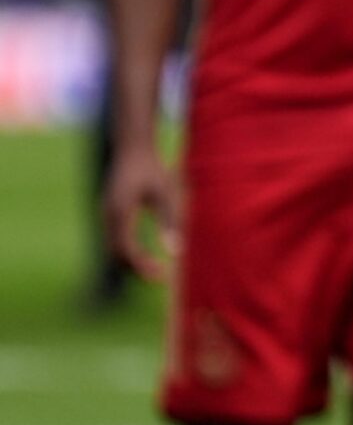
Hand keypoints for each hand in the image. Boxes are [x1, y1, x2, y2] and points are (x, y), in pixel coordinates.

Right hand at [102, 144, 179, 283]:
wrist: (132, 148)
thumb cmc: (152, 168)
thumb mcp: (166, 192)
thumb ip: (170, 220)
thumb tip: (175, 251)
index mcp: (120, 211)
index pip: (127, 248)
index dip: (142, 265)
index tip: (160, 276)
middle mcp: (108, 215)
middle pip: (117, 253)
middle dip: (137, 267)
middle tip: (161, 276)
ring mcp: (105, 214)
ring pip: (113, 247)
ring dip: (132, 260)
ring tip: (156, 268)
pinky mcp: (109, 212)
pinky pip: (114, 238)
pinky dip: (128, 250)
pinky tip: (146, 254)